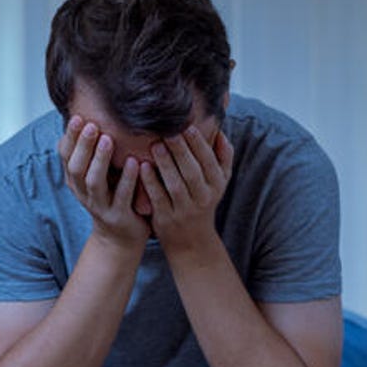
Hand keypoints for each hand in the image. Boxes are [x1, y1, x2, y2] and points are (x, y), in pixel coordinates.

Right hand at [58, 115, 150, 249]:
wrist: (121, 239)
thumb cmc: (112, 198)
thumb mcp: (97, 176)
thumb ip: (93, 153)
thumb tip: (91, 116)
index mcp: (76, 181)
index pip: (66, 156)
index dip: (70, 137)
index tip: (77, 116)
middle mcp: (84, 193)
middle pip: (76, 167)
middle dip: (82, 145)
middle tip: (91, 124)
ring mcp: (100, 206)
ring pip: (94, 181)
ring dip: (100, 159)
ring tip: (109, 139)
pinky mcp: (119, 216)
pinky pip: (122, 196)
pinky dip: (127, 178)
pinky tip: (134, 161)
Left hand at [139, 125, 233, 252]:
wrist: (192, 240)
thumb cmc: (203, 201)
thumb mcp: (220, 182)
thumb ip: (223, 157)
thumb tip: (219, 131)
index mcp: (217, 185)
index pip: (209, 162)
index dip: (199, 144)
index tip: (187, 126)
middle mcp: (203, 198)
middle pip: (192, 172)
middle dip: (180, 150)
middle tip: (168, 131)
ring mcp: (184, 209)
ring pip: (176, 184)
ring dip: (165, 164)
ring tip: (155, 145)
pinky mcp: (166, 218)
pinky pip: (158, 197)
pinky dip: (151, 182)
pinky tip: (143, 166)